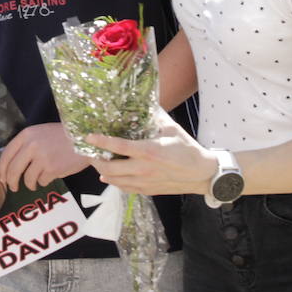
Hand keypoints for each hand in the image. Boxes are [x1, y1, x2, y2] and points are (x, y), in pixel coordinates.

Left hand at [0, 122, 91, 192]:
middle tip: (13, 188)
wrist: (84, 138)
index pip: (6, 155)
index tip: (2, 178)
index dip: (2, 169)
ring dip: (30, 184)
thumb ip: (26, 145)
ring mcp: (42, 157)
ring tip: (35, 183)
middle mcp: (31, 145)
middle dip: (11, 182)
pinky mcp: (52, 169)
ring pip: (27, 178)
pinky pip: (42, 181)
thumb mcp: (41, 133)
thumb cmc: (63, 137)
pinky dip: (44, 181)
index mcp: (26, 135)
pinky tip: (50, 176)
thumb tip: (11, 166)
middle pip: (13, 170)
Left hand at [91, 117, 215, 195]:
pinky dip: (113, 182)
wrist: (202, 173)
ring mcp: (144, 182)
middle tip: (89, 151)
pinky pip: (124, 188)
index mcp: (149, 151)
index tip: (89, 137)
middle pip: (109, 168)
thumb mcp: (172, 128)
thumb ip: (155, 115)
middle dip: (95, 159)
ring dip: (102, 171)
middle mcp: (143, 169)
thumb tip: (143, 100)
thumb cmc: (187, 149)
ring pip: (114, 180)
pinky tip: (109, 176)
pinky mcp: (147, 190)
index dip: (101, 141)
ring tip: (96, 161)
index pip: (119, 146)